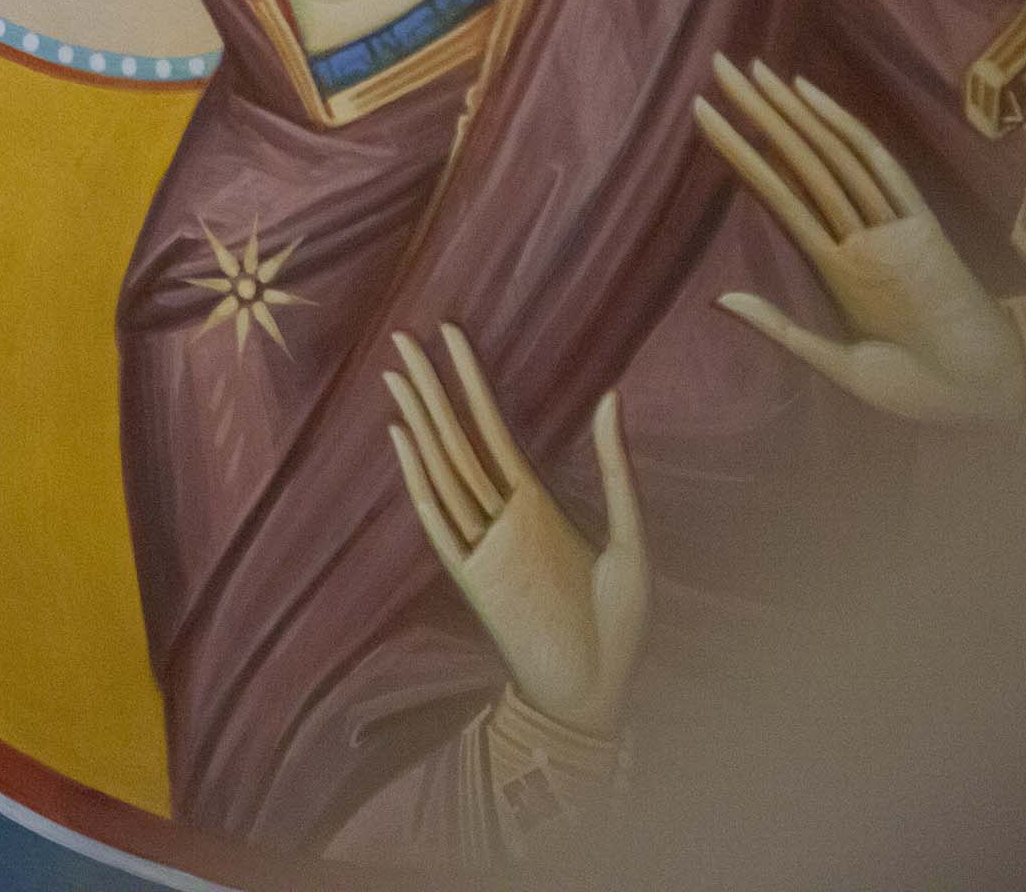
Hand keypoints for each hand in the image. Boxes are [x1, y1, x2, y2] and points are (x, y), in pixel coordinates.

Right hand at [385, 324, 647, 735]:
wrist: (595, 691)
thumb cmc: (620, 622)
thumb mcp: (630, 538)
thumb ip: (613, 469)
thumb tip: (611, 397)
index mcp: (537, 500)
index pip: (493, 424)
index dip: (470, 379)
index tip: (451, 333)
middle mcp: (501, 513)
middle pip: (456, 436)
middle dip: (431, 387)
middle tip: (402, 337)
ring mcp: (480, 542)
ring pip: (441, 466)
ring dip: (417, 419)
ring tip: (395, 375)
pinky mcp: (470, 575)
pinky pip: (438, 517)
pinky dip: (418, 477)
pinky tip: (401, 438)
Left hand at [694, 53, 1024, 425]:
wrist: (988, 397)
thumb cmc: (921, 389)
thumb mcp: (838, 365)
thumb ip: (781, 330)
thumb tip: (718, 299)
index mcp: (836, 266)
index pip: (776, 192)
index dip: (740, 150)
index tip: (702, 112)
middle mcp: (857, 236)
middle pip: (798, 159)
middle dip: (757, 110)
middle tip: (716, 61)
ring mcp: (890, 228)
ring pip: (829, 157)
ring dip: (789, 112)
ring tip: (749, 72)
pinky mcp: (924, 230)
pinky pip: (880, 171)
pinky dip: (846, 132)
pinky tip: (812, 102)